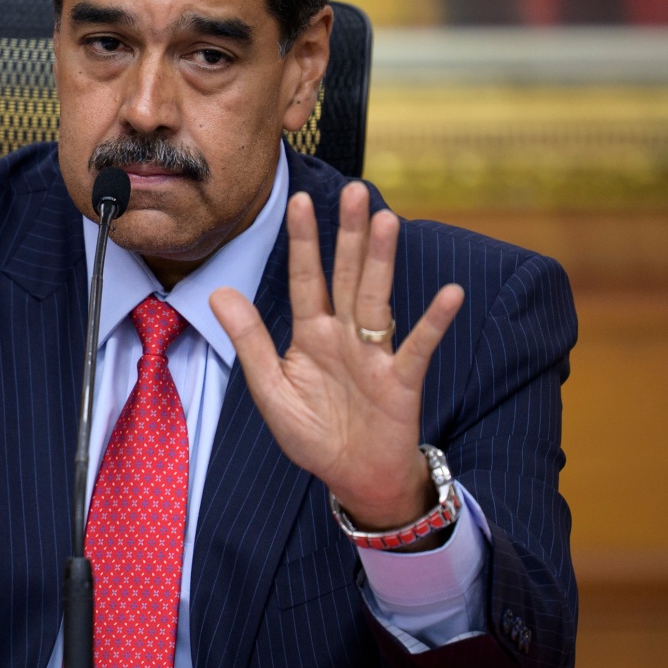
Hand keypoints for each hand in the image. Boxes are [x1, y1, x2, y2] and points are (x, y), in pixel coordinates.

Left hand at [210, 183, 462, 532]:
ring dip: (381, 261)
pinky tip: (450, 294)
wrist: (353, 476)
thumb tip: (218, 292)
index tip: (297, 200)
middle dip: (349, 235)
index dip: (302, 242)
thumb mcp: (270, 388)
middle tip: (354, 191)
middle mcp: (345, 335)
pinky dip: (434, 322)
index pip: (305, 279)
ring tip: (386, 220)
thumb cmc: (313, 432)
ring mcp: (375, 354)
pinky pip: (418, 346)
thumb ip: (249, 340)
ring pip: (377, 298)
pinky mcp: (402, 380)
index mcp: (311, 334)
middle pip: (346, 276)